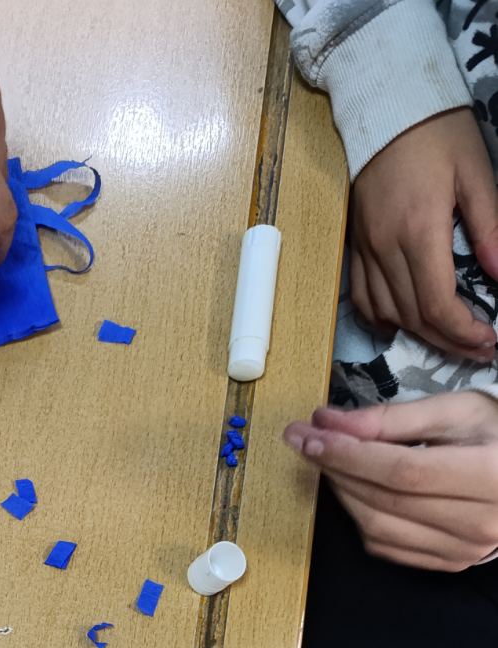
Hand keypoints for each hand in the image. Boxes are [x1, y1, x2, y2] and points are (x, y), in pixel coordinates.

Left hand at [284, 391, 497, 569]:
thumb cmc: (497, 437)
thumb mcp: (457, 411)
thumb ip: (393, 419)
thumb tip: (330, 422)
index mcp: (490, 475)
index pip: (403, 471)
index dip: (350, 454)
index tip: (310, 435)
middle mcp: (479, 522)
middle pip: (386, 500)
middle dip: (336, 469)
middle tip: (305, 441)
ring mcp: (463, 550)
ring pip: (379, 528)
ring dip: (343, 494)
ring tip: (328, 462)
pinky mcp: (448, 563)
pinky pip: (387, 547)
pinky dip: (360, 518)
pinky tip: (354, 490)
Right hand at [349, 109, 497, 362]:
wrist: (386, 104)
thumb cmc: (437, 132)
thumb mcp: (476, 173)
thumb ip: (490, 228)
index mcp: (419, 230)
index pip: (437, 303)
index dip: (463, 332)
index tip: (488, 340)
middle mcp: (386, 247)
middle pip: (414, 317)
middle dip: (448, 342)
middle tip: (478, 350)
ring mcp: (366, 249)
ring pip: (388, 314)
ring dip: (419, 336)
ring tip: (449, 340)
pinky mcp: (356, 245)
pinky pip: (364, 298)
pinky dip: (384, 320)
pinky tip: (405, 325)